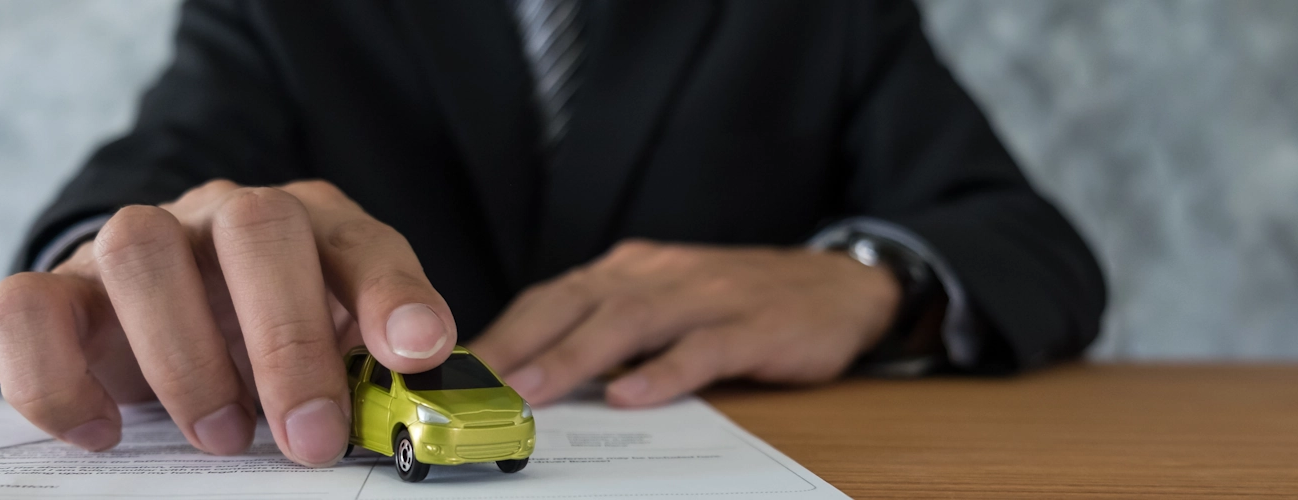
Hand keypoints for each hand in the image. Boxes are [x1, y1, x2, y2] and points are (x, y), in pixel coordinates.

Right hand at [0, 180, 456, 465]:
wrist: (175, 306)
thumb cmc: (273, 330)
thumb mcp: (338, 344)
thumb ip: (375, 367)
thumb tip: (421, 405)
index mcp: (314, 225)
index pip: (362, 241)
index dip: (395, 293)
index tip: (419, 352)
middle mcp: (225, 218)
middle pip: (256, 230)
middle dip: (288, 341)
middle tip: (310, 436)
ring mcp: (140, 244)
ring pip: (141, 250)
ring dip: (185, 356)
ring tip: (224, 435)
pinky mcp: (62, 288)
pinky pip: (30, 306)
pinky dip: (59, 377)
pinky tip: (106, 431)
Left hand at [468, 240, 900, 406]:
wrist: (838, 285)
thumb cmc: (740, 301)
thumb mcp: (667, 302)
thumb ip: (609, 329)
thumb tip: (535, 373)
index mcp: (632, 269)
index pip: (553, 296)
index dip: (504, 332)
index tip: (459, 371)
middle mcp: (660, 274)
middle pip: (577, 303)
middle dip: (521, 344)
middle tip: (475, 385)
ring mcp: (708, 298)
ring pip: (629, 322)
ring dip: (576, 357)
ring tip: (533, 391)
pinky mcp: (753, 326)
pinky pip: (702, 348)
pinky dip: (664, 371)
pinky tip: (633, 396)